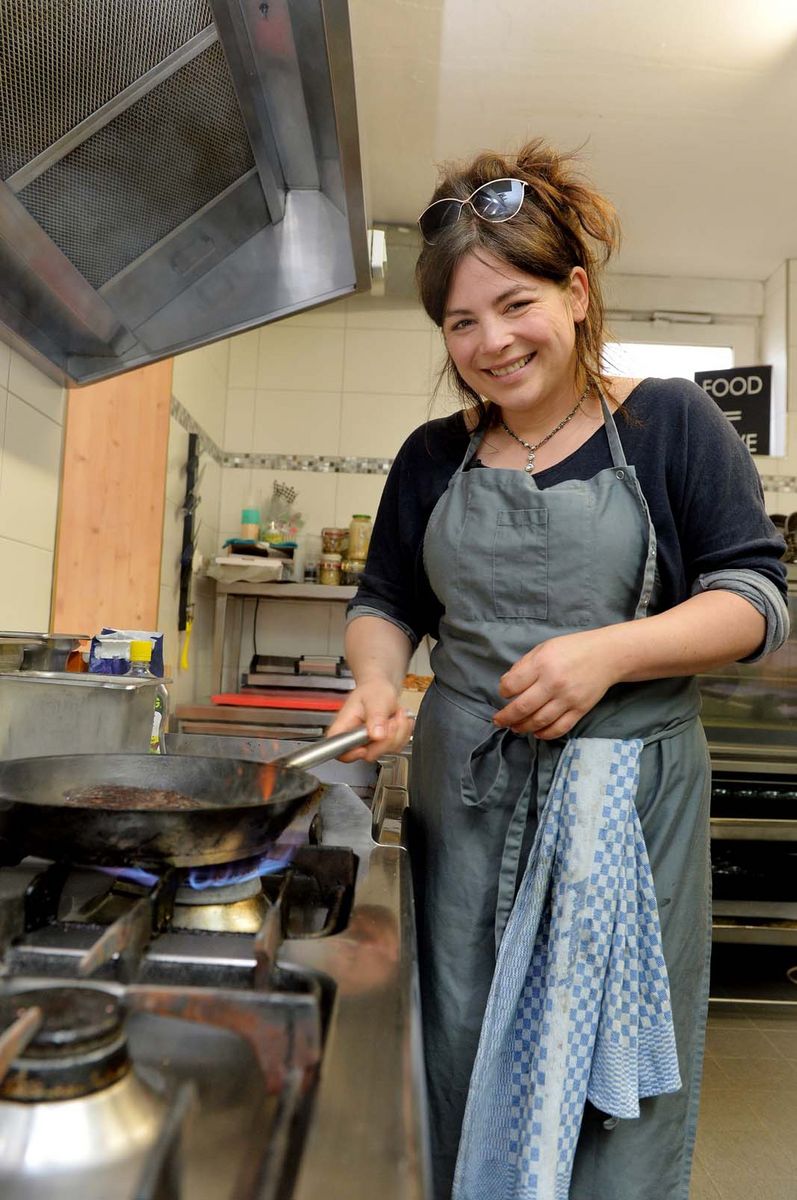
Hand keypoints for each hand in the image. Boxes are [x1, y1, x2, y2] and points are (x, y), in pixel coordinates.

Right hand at [325, 678, 414, 760]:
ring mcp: (370, 743)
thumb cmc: (373, 690)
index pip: (339, 750)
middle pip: (369, 754)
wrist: (382, 689)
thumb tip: (376, 736)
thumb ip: (376, 717)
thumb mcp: (375, 699)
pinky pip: (396, 747)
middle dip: (387, 737)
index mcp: (344, 726)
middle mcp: (355, 738)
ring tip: (396, 714)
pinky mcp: (382, 744)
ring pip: (386, 751)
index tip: (365, 747)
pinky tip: (398, 719)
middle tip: (391, 719)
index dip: (352, 754)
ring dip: (398, 732)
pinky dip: (403, 733)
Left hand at [493, 629, 619, 739]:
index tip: (504, 693)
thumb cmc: (573, 649)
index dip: (503, 691)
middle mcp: (553, 683)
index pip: (512, 685)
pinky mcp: (580, 710)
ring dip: (523, 727)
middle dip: (506, 717)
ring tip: (515, 727)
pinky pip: (559, 728)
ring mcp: (568, 699)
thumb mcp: (544, 648)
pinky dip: (545, 734)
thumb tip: (507, 684)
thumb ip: (524, 665)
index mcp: (542, 664)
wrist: (607, 655)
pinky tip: (536, 733)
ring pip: (539, 721)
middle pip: (522, 708)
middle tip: (499, 720)